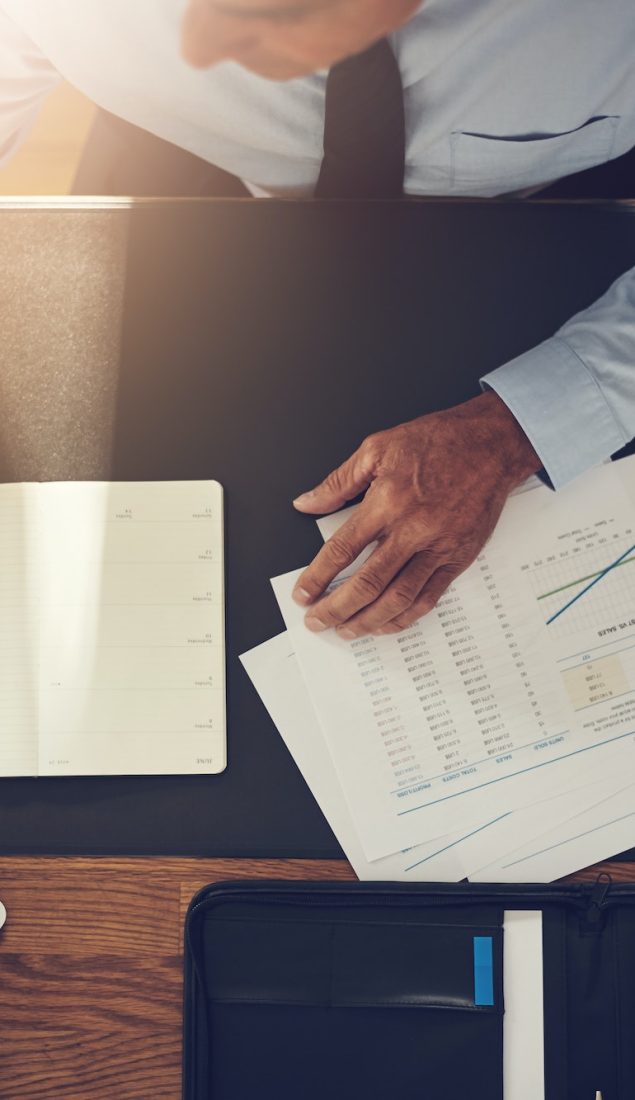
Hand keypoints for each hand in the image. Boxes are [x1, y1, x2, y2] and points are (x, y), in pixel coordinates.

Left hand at [292, 392, 540, 636]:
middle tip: (317, 621)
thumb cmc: (438, 441)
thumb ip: (338, 481)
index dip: (317, 577)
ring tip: (347, 630)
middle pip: (367, 583)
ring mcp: (438, 547)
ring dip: (368, 620)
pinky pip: (429, 597)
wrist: (492, 443)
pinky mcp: (458, 558)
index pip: (342, 550)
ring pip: (398, 598)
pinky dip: (405, 617)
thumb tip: (306, 502)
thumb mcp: (378, 447)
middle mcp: (412, 529)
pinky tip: (386, 623)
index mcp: (387, 502)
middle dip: (336, 608)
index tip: (303, 593)